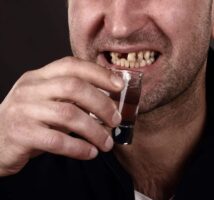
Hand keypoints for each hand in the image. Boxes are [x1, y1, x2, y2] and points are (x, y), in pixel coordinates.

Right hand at [0, 57, 123, 175]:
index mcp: (39, 77)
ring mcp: (23, 110)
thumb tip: (109, 101)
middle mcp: (30, 89)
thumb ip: (71, 97)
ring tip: (107, 143)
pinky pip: (57, 140)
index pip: (72, 65)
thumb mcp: (47, 101)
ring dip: (94, 131)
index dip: (99, 73)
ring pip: (68, 115)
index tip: (119, 86)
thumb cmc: (30, 120)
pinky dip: (79, 148)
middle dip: (101, 104)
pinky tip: (90, 152)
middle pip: (73, 87)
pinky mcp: (21, 134)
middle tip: (115, 120)